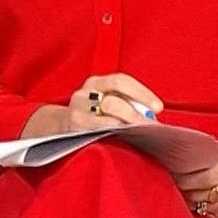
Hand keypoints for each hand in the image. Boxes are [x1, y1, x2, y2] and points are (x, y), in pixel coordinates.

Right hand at [21, 73, 165, 137]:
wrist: (59, 127)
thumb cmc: (93, 116)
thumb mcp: (105, 102)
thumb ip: (126, 104)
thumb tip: (152, 115)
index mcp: (97, 82)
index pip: (121, 81)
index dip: (142, 93)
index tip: (158, 107)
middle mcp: (86, 93)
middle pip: (114, 101)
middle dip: (135, 116)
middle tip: (150, 127)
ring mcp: (77, 108)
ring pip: (106, 115)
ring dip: (126, 125)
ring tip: (139, 134)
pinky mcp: (73, 124)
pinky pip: (96, 128)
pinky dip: (111, 131)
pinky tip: (121, 136)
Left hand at [176, 128, 217, 217]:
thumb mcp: (215, 155)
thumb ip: (198, 160)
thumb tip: (170, 162)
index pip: (206, 179)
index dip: (187, 181)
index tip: (174, 179)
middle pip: (202, 195)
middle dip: (185, 192)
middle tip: (176, 188)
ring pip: (204, 208)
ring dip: (191, 202)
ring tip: (186, 194)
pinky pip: (210, 217)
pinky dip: (202, 211)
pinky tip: (201, 202)